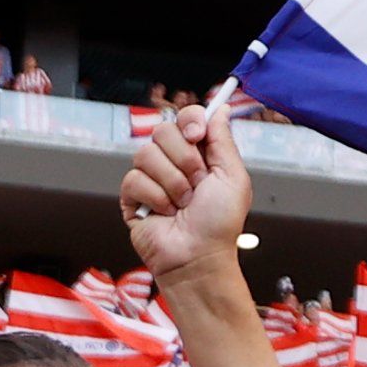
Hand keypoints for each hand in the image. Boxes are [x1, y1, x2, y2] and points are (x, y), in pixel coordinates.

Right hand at [124, 103, 252, 285]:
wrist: (198, 257)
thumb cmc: (219, 225)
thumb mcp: (233, 177)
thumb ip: (223, 140)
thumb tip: (220, 109)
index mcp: (199, 154)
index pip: (186, 117)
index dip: (190, 121)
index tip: (197, 136)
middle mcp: (174, 162)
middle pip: (163, 130)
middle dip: (184, 159)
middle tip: (196, 183)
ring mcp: (152, 178)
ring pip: (146, 154)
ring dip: (172, 183)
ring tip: (182, 204)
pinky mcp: (132, 196)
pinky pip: (134, 179)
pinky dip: (155, 198)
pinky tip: (165, 212)